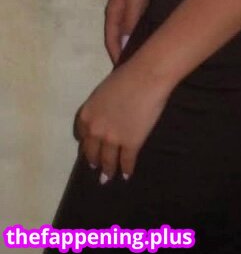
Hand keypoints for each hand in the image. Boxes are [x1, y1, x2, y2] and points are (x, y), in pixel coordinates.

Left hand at [76, 54, 167, 179]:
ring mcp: (112, 139)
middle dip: (94, 161)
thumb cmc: (126, 76)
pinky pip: (127, 161)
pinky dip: (127, 170)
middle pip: (92, 152)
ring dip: (108, 171)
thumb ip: (100, 106)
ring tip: (107, 177)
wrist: (146, 77)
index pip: (82, 136)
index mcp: (86, 114)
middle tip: (96, 168)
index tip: (89, 150)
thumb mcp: (104, 91)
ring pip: (108, 161)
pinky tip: (127, 175)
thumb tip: (106, 113)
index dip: (86, 144)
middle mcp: (95, 130)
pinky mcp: (130, 144)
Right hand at [105, 0, 150, 63]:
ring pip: (132, 31)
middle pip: (121, 38)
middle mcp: (120, 12)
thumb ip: (130, 25)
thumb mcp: (134, 2)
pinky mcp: (142, 1)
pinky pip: (141, 22)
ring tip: (147, 58)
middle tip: (137, 69)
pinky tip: (155, 38)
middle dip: (126, 53)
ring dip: (137, 43)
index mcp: (113, 13)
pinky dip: (145, 32)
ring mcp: (131, 6)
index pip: (111, 42)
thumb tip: (124, 49)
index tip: (125, 74)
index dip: (117, 57)